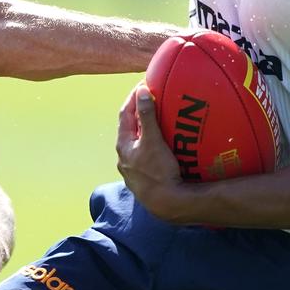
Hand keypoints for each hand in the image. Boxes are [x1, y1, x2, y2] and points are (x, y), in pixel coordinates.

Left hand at [116, 84, 185, 221]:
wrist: (165, 204)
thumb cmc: (157, 172)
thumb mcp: (152, 140)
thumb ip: (147, 116)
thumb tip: (142, 91)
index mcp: (123, 145)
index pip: (125, 114)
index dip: (133, 97)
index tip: (143, 84)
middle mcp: (125, 156)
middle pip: (130, 128)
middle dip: (140, 112)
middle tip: (152, 98)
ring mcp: (134, 168)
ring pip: (138, 142)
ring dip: (147, 129)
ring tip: (160, 119)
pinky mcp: (145, 177)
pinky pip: (147, 154)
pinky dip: (154, 143)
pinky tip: (165, 144)